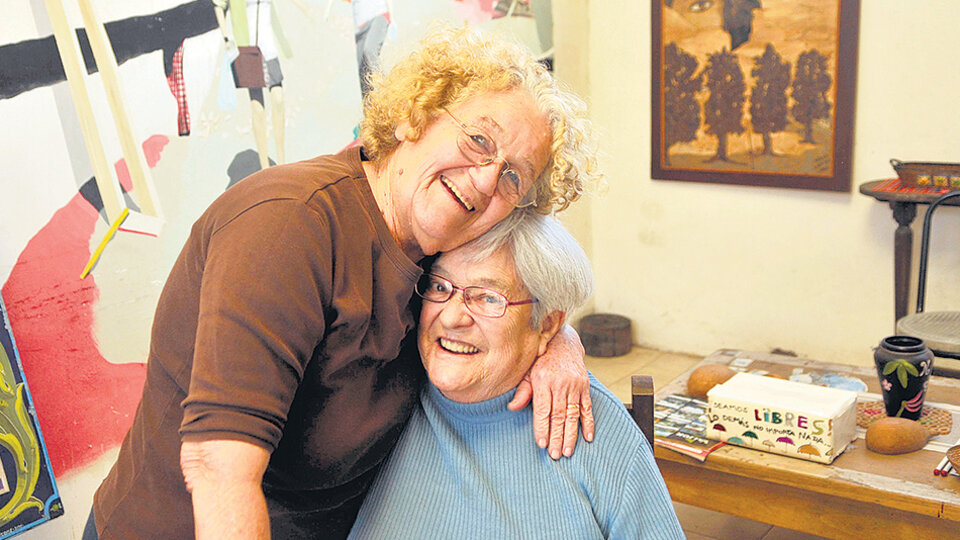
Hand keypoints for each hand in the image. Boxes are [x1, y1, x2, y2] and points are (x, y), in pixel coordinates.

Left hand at [508, 324, 593, 458]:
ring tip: (567, 451)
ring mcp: (575, 384)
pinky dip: (589, 423)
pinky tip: (587, 438)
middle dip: (557, 437)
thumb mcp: (527, 372)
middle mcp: (560, 383)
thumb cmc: (540, 360)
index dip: (542, 428)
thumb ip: (522, 391)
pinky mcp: (585, 386)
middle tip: (555, 454)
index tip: (542, 444)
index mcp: (543, 380)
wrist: (562, 342)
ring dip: (571, 435)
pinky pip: (587, 407)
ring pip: (573, 414)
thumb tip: (512, 408)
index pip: (543, 409)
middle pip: (559, 415)